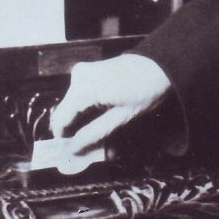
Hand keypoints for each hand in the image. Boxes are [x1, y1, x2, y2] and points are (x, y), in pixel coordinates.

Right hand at [49, 53, 170, 156]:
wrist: (158, 65)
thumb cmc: (144, 91)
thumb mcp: (121, 118)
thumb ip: (94, 134)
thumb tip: (73, 149)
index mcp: (84, 88)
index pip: (60, 119)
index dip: (62, 139)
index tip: (70, 154)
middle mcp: (78, 77)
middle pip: (65, 113)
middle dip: (75, 132)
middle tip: (90, 150)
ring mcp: (81, 72)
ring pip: (72, 106)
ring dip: (83, 122)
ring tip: (101, 139)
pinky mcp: (87, 72)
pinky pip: (79, 96)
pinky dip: (87, 111)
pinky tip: (100, 121)